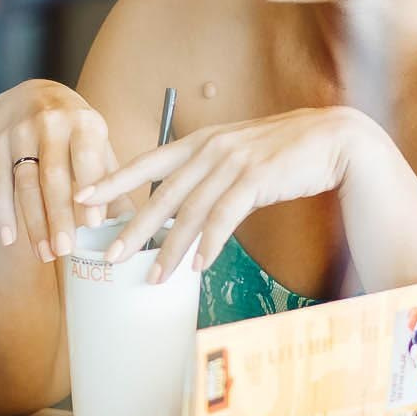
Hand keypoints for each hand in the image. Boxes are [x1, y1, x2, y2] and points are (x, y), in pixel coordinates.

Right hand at [0, 80, 123, 264]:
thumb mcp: (96, 142)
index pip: (86, 158)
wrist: (29, 92)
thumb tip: (132, 223)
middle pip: (53, 175)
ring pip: (25, 181)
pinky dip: (2, 212)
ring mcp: (20, 130)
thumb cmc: (72, 128)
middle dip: (58, 215)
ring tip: (44, 253)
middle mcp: (51, 122)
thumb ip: (110, 180)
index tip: (94, 224)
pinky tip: (9, 238)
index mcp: (84, 122)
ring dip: (33, 221)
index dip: (89, 190)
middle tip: (64, 250)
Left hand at [76, 107, 379, 281]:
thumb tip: (183, 203)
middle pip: (162, 195)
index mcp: (202, 141)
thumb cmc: (285, 152)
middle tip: (109, 256)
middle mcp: (211, 149)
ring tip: (152, 276)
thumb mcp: (239, 154)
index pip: (147, 163)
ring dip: (170, 249)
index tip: (81, 198)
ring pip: (191, 212)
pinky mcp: (257, 178)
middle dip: (134, 229)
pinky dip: (209, 243)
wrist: (334, 139)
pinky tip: (198, 265)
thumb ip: (209, 172)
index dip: (112, 180)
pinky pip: (225, 216)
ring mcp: (233, 162)